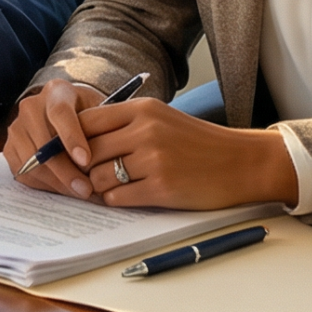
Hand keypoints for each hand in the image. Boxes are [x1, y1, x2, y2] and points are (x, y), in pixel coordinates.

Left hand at [5, 78, 297, 208]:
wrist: (241, 162)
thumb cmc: (198, 142)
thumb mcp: (161, 118)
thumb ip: (124, 123)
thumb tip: (79, 139)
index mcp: (142, 110)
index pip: (86, 121)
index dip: (72, 139)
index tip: (71, 153)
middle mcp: (145, 131)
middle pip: (87, 151)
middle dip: (81, 168)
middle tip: (83, 177)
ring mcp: (153, 160)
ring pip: (99, 177)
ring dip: (98, 187)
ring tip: (110, 187)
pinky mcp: (162, 188)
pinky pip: (118, 198)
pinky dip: (116, 201)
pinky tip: (128, 197)